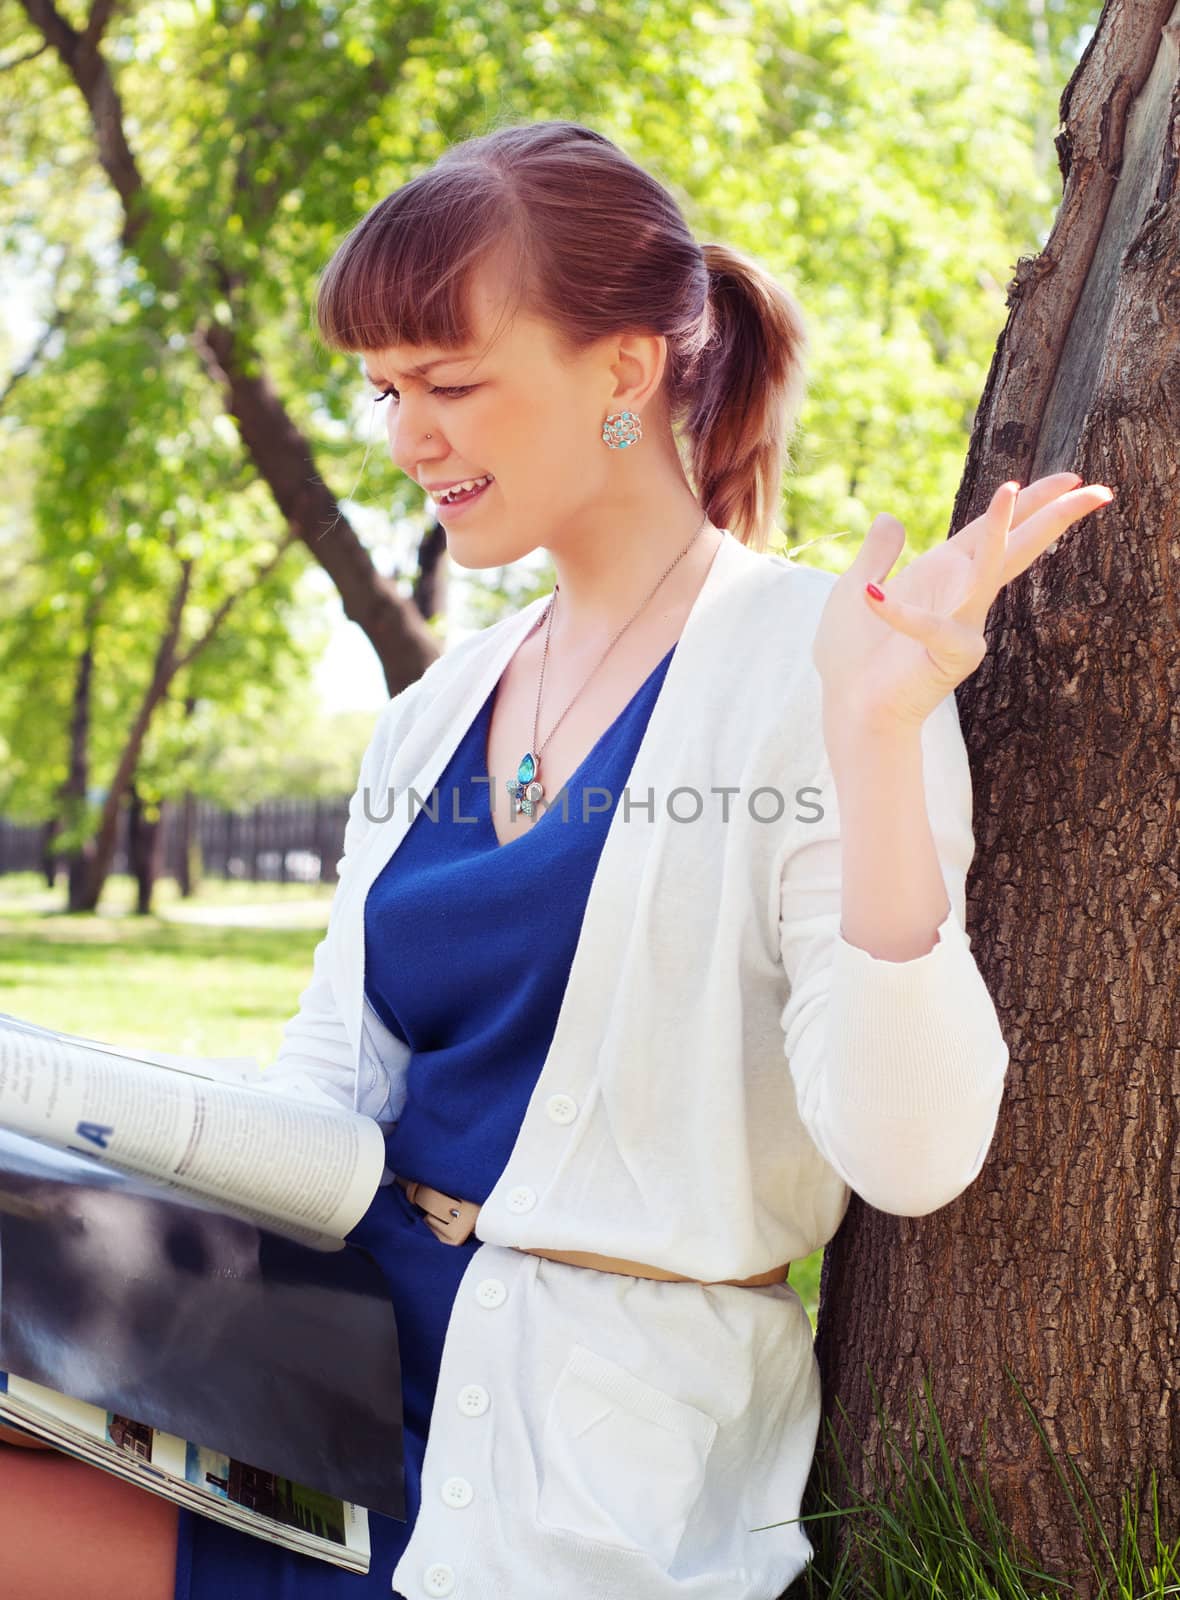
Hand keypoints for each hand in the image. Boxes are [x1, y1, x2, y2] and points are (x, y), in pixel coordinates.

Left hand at [812, 472, 1115, 734]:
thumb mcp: (855, 588)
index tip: (1071, 476)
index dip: (1029, 501)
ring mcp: (962, 624)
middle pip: (1015, 545)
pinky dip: (898, 613)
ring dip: (997, 530)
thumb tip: (891, 517)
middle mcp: (961, 595)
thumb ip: (876, 554)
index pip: (992, 529)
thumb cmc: (853, 657)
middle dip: (1054, 515)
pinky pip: (929, 625)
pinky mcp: (948, 654)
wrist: (850, 709)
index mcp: (943, 575)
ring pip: (987, 569)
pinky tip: (872, 596)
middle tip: (1098, 489)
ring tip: (1008, 491)